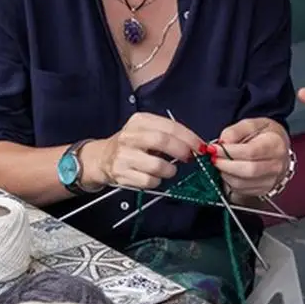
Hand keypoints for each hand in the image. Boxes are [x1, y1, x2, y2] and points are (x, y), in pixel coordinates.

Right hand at [84, 112, 201, 189]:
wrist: (102, 157)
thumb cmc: (133, 145)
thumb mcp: (148, 132)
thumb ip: (171, 135)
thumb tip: (198, 146)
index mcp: (140, 121)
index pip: (170, 126)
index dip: (189, 138)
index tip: (201, 147)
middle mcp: (130, 136)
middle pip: (162, 141)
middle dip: (182, 151)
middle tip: (190, 158)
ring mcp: (124, 155)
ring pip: (157, 165)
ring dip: (170, 170)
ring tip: (169, 170)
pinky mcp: (121, 173)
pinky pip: (148, 181)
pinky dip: (157, 181)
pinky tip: (154, 177)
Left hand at [214, 118, 289, 196]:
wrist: (280, 148)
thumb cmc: (266, 135)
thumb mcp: (252, 124)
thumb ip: (235, 131)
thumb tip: (222, 143)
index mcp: (276, 144)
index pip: (251, 151)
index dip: (228, 151)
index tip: (213, 148)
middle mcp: (277, 165)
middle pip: (248, 170)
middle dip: (225, 165)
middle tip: (214, 158)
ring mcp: (272, 180)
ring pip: (242, 183)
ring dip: (225, 174)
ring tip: (221, 163)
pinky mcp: (264, 190)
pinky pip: (241, 190)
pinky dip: (230, 181)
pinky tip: (229, 171)